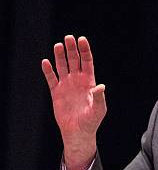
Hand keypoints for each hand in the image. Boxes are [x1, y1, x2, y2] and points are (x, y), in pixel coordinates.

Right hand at [42, 35, 106, 169]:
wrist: (78, 132)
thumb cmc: (92, 121)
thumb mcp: (99, 109)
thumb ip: (99, 97)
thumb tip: (100, 86)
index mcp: (89, 82)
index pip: (87, 62)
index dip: (85, 51)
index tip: (82, 39)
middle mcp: (77, 81)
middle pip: (74, 60)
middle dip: (72, 49)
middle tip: (69, 38)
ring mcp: (66, 85)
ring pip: (62, 66)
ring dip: (59, 56)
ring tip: (58, 45)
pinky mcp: (56, 92)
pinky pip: (51, 79)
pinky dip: (48, 70)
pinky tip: (46, 62)